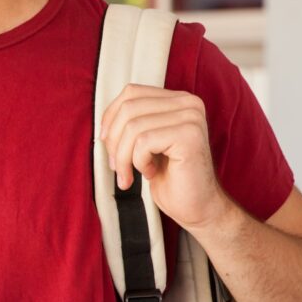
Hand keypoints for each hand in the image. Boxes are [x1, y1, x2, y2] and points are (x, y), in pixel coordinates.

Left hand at [98, 83, 230, 231]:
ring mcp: (191, 117)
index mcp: (178, 100)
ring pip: (133, 127)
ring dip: (123, 157)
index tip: (107, 145)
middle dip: (113, 141)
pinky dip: (138, 162)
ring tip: (131, 174)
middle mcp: (188, 103)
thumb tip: (103, 122)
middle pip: (129, 108)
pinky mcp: (189, 135)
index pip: (131, 93)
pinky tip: (150, 174)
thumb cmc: (171, 178)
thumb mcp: (146, 143)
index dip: (111, 118)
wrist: (197, 208)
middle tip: (117, 167)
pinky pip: (144, 142)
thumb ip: (132, 123)